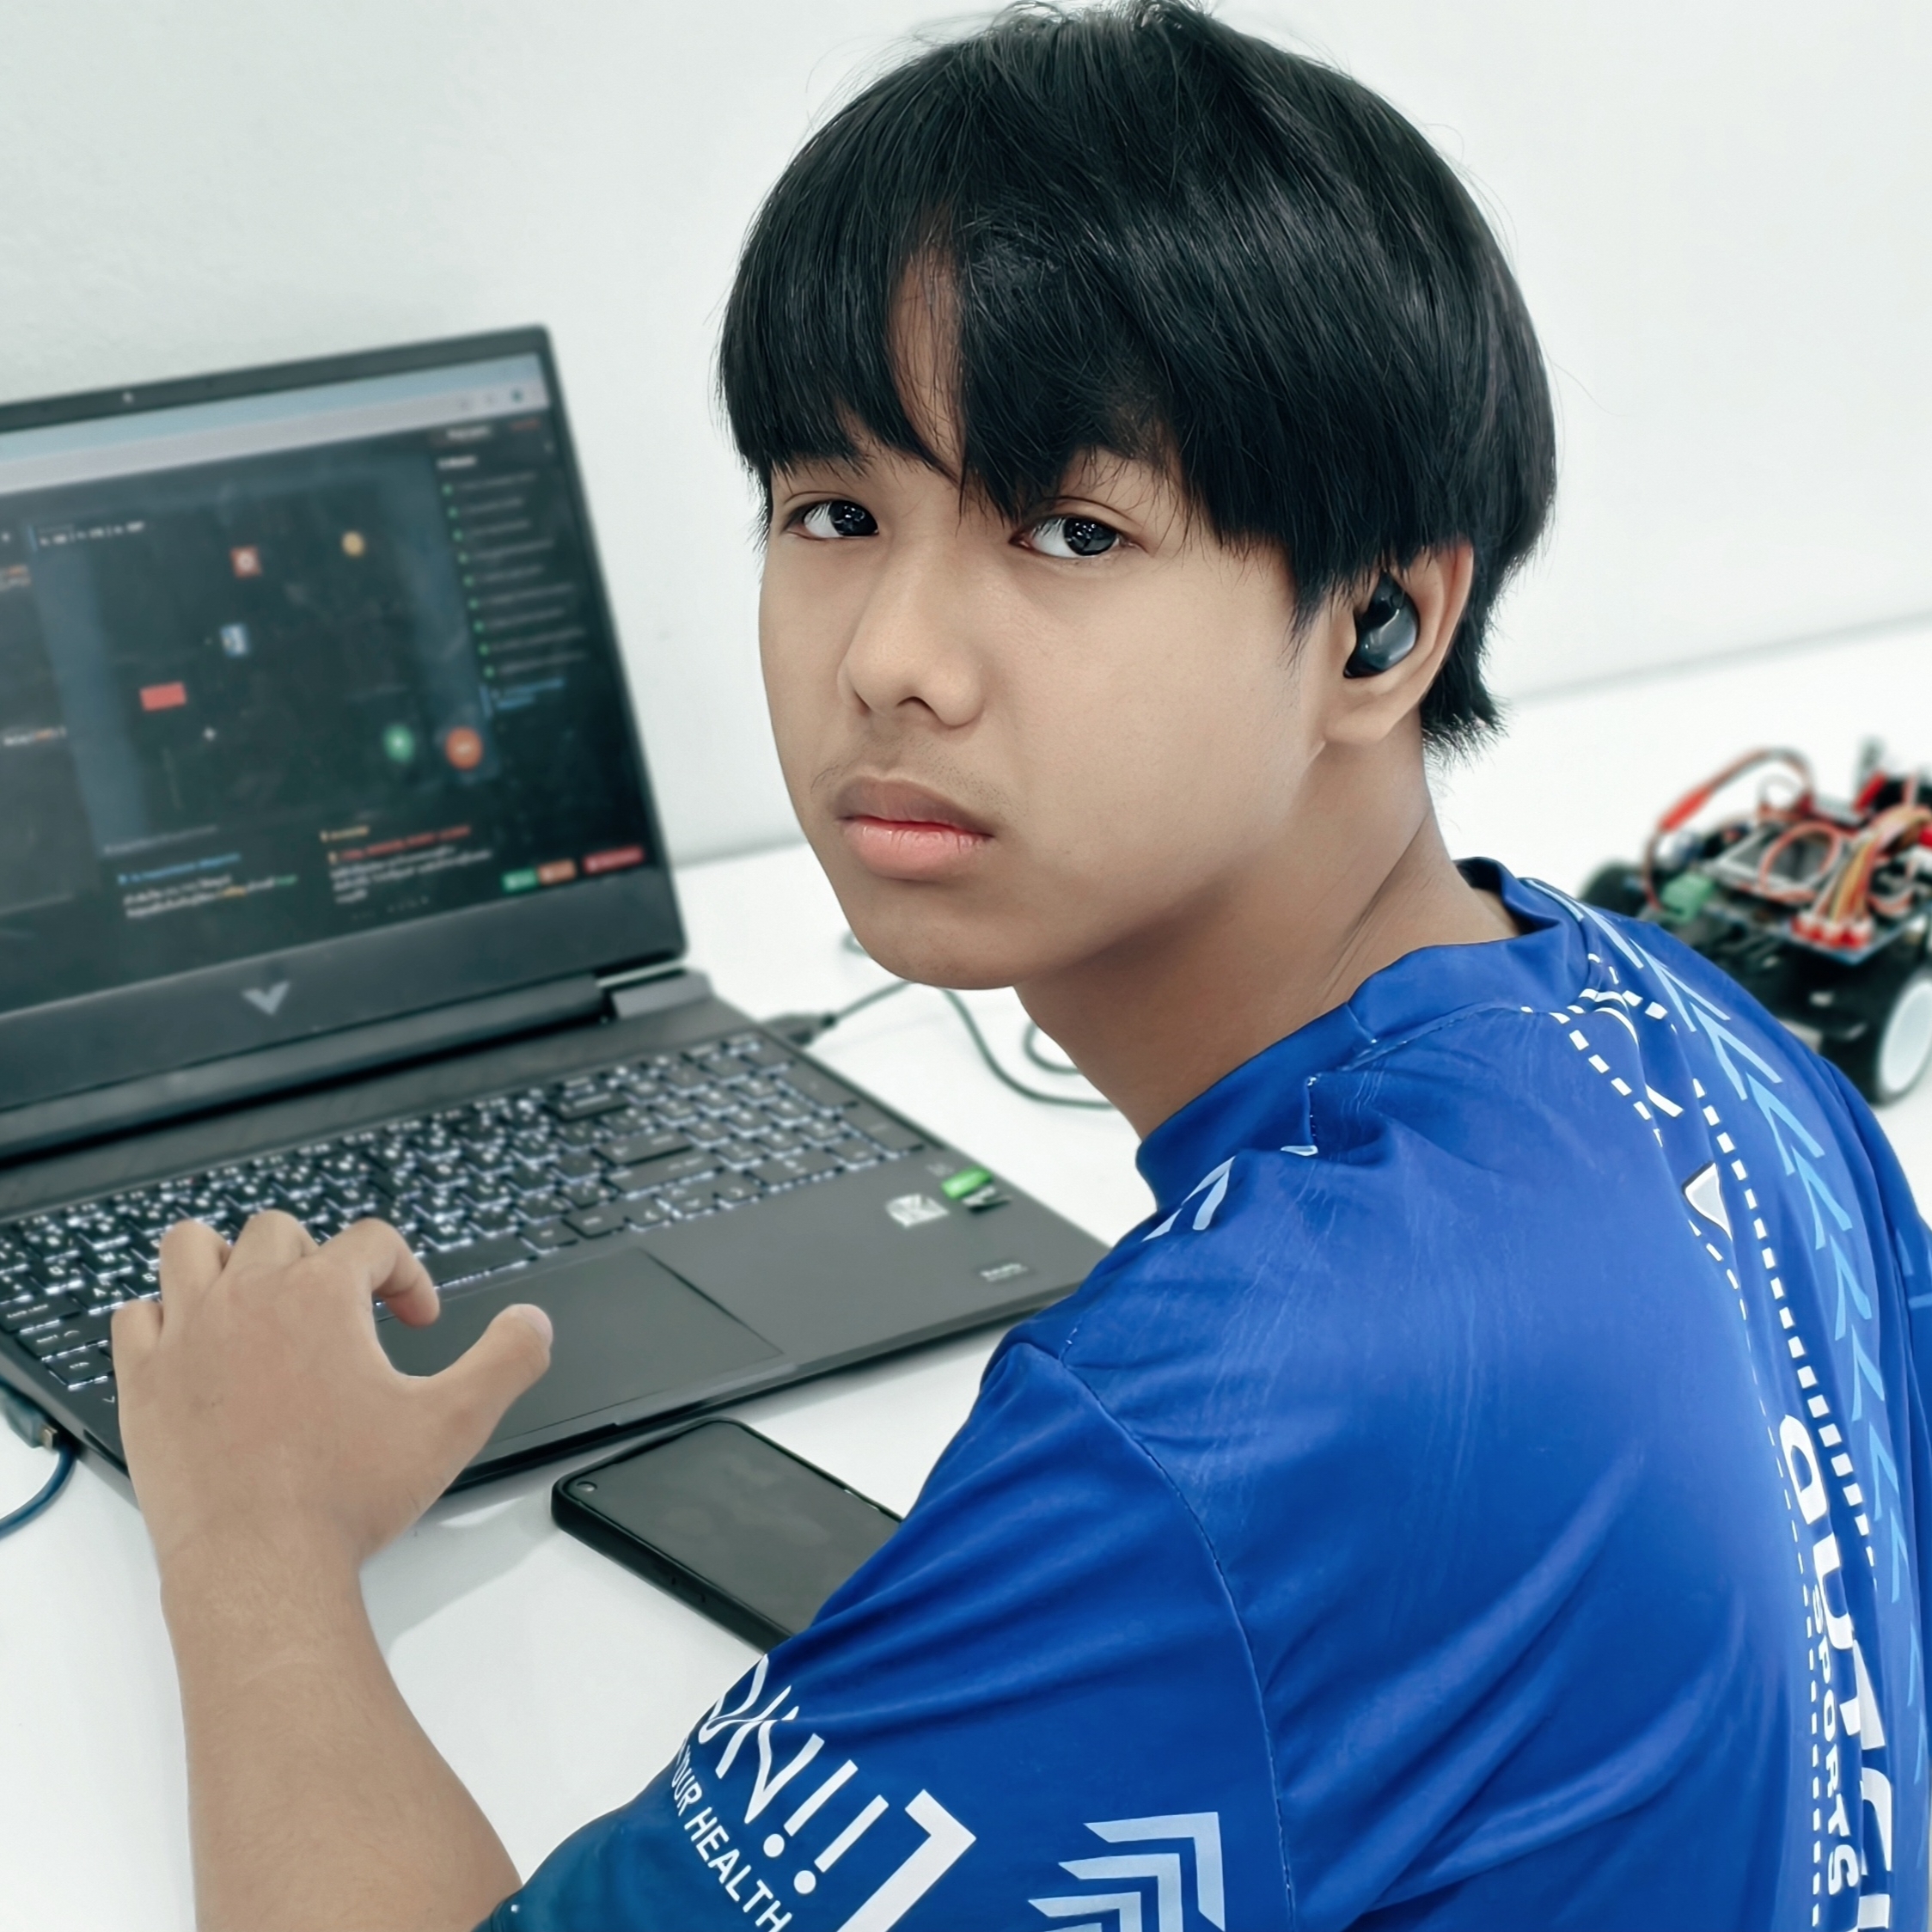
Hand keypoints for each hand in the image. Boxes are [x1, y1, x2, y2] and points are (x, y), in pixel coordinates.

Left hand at [112, 1212, 551, 1579]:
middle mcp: (249, 1298)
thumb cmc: (347, 1497)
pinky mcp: (144, 1380)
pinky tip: (197, 1349)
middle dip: (319, 1260)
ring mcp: (187, 1335)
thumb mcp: (455, 1422)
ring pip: (190, 1247)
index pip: (372, 1240)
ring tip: (258, 1301)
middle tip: (341, 1317)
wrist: (261, 1565)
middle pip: (279, 1230)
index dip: (406, 1275)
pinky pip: (136, 1314)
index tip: (415, 1324)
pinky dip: (165, 1317)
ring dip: (226, 1260)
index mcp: (322, 1295)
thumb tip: (533, 1321)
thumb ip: (508, 1359)